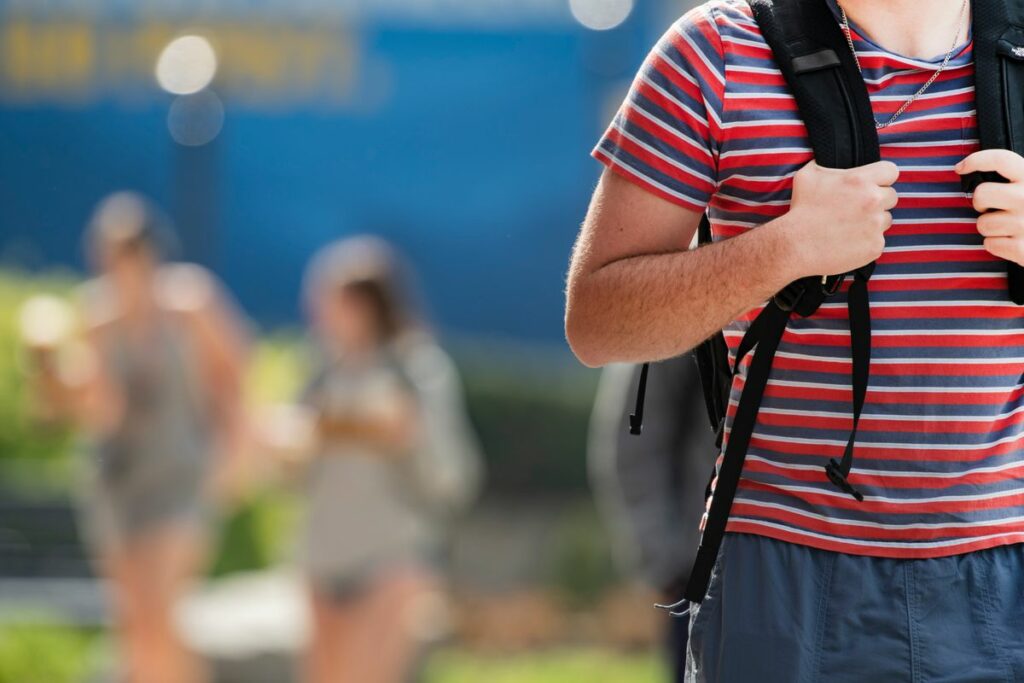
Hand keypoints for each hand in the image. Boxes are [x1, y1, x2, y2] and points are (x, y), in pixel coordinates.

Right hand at [783, 160, 899, 277]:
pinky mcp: (875, 246)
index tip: (872, 185)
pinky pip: (878, 241)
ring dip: (873, 222)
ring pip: (885, 219)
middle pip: (891, 196)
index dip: (882, 178)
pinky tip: (848, 242)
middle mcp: (872, 201)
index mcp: (860, 180)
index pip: (891, 171)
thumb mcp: (807, 176)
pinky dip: (866, 242)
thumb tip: (830, 157)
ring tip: (850, 227)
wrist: (795, 246)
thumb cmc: (801, 210)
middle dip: (877, 201)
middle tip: (856, 209)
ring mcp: (875, 225)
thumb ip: (826, 164)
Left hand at [956, 150, 1023, 264]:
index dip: (976, 160)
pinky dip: (997, 245)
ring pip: (982, 223)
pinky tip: (1014, 241)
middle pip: (981, 195)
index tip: (960, 168)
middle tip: (991, 207)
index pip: (1001, 159)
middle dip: (980, 203)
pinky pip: (989, 244)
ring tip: (1009, 227)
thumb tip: (977, 171)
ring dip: (990, 227)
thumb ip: (1016, 179)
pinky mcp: (1022, 248)